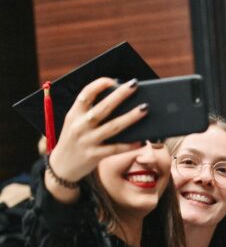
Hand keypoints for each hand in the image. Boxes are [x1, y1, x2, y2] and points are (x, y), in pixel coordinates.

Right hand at [46, 77, 146, 195]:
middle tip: (134, 85)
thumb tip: (117, 101)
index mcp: (73, 114)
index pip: (85, 94)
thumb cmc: (74, 140)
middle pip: (102, 108)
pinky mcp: (94, 156)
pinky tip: (141, 140)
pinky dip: (129, 144)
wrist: (61, 166)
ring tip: (145, 108)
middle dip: (120, 95)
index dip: (99, 85)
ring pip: (112, 127)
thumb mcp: (74, 123)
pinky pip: (115, 148)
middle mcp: (79, 126)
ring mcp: (87, 141)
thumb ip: (89, 113)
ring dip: (130, 117)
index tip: (113, 80)